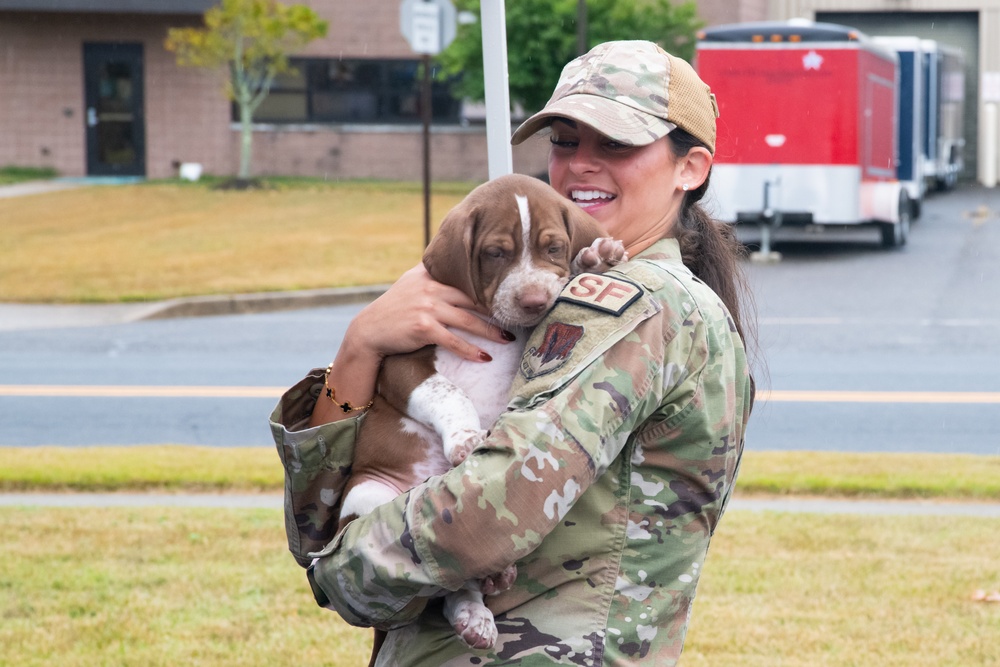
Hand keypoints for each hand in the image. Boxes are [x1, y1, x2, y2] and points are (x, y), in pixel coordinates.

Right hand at [310, 265, 512, 426]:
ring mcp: (427, 308)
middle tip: (517, 317)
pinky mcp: (424, 328)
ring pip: (468, 320)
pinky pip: (454, 341)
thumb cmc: (394, 310)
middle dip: (496, 310)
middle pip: (473, 300)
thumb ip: (433, 277)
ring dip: (491, 332)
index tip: (508, 295)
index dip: (488, 287)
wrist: (368, 331)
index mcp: (429, 275)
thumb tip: (459, 273)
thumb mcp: (411, 285)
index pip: (465, 279)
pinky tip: (485, 357)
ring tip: (508, 339)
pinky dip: (471, 350)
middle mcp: (430, 288)